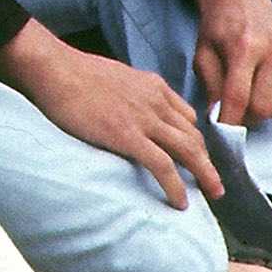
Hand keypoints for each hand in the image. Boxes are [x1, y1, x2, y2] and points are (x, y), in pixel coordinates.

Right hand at [0, 20, 219, 208]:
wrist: (56, 69)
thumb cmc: (74, 73)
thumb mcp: (115, 77)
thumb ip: (131, 94)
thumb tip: (129, 111)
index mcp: (153, 86)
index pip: (187, 117)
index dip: (196, 141)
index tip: (198, 158)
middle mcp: (156, 102)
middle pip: (194, 136)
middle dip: (209, 161)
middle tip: (216, 183)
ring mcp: (144, 119)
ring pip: (189, 151)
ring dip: (205, 175)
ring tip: (212, 194)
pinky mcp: (128, 136)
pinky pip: (162, 165)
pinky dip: (176, 186)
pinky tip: (180, 202)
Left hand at [190, 0, 271, 126]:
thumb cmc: (219, 28)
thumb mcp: (203, 55)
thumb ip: (210, 87)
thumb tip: (219, 119)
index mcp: (245, 47)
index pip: (238, 97)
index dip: (229, 120)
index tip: (222, 126)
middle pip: (263, 109)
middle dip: (247, 116)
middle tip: (236, 106)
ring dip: (265, 110)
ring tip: (253, 94)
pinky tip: (269, 85)